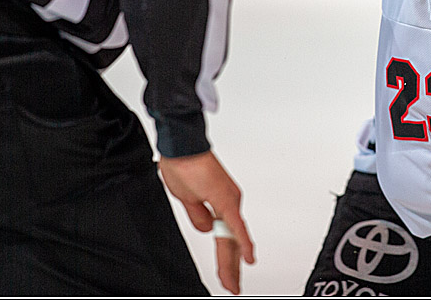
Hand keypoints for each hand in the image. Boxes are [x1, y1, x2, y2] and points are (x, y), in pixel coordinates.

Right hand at [159, 150, 254, 294]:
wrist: (181, 144)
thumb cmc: (183, 164)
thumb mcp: (188, 199)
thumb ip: (198, 216)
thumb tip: (206, 230)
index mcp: (221, 204)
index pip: (226, 238)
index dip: (228, 260)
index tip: (230, 277)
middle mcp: (229, 203)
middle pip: (231, 242)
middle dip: (231, 268)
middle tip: (233, 287)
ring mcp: (229, 200)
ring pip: (231, 238)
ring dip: (230, 262)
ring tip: (231, 282)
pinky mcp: (225, 197)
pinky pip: (235, 225)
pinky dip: (242, 242)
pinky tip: (248, 257)